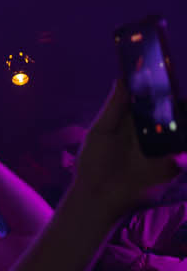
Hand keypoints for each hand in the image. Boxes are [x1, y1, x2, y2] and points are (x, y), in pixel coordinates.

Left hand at [70, 81, 186, 217]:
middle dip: (181, 106)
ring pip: (182, 131)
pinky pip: (185, 154)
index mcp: (134, 122)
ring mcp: (163, 149)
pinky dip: (184, 149)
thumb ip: (114, 107)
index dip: (163, 89)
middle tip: (182, 99)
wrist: (98, 196)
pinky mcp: (172, 166)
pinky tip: (180, 140)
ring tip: (184, 111)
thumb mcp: (101, 132)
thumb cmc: (93, 163)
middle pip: (174, 114)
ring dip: (184, 120)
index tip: (168, 73)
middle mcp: (152, 133)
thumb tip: (122, 79)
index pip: (155, 101)